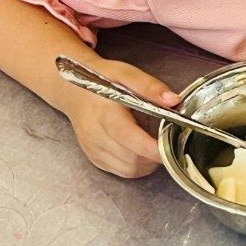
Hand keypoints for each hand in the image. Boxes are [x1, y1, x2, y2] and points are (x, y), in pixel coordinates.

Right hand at [58, 59, 179, 177]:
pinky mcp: (93, 157)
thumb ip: (150, 86)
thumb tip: (173, 100)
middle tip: (169, 143)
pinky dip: (136, 167)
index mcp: (105, 113)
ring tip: (157, 147)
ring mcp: (93, 149)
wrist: (73, 91)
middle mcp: (96, 135)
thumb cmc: (102, 80)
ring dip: (147, 163)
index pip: (128, 137)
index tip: (169, 150)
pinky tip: (143, 152)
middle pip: (130, 158)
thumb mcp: (127, 74)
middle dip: (154, 156)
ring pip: (127, 169)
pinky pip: (120, 171)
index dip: (151, 148)